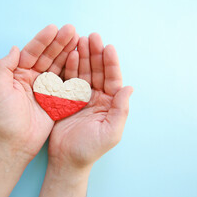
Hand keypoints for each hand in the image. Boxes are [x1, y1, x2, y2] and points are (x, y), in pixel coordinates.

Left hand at [0, 24, 78, 159]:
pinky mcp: (56, 98)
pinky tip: (80, 60)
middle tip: (72, 30)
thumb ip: (4, 67)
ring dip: (68, 52)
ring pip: (58, 65)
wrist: (16, 143)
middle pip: (48, 56)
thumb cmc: (5, 118)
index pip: (32, 52)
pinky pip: (66, 81)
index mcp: (18, 73)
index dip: (42, 40)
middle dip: (59, 42)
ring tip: (79, 39)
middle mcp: (33, 77)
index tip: (54, 28)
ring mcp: (46, 87)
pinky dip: (73, 70)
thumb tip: (16, 47)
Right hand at [48, 32, 132, 167]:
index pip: (112, 79)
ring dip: (82, 56)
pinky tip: (68, 55)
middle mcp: (97, 97)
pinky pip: (68, 79)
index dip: (111, 63)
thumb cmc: (89, 149)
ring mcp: (81, 96)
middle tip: (92, 36)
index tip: (108, 47)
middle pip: (97, 71)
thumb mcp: (110, 132)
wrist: (66, 160)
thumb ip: (121, 110)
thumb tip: (130, 87)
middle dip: (95, 53)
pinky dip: (68, 67)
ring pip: (83, 71)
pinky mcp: (66, 98)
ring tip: (79, 40)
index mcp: (109, 104)